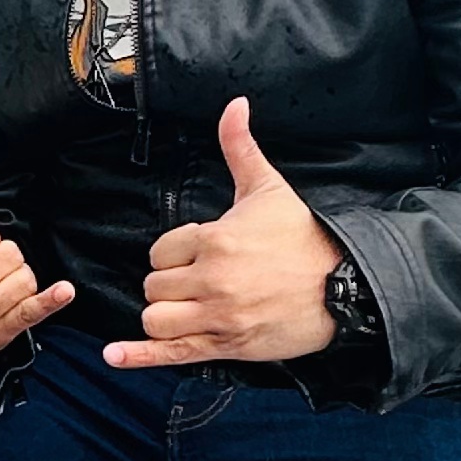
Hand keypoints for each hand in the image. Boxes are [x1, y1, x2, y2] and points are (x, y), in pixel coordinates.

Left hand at [104, 99, 340, 370]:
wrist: (346, 286)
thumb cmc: (304, 237)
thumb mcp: (268, 188)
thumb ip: (240, 147)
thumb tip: (234, 104)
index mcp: (215, 239)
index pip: (161, 251)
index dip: (175, 254)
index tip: (201, 255)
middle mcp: (212, 279)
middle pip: (155, 286)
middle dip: (171, 284)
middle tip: (201, 282)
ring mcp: (218, 316)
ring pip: (156, 319)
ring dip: (166, 315)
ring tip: (189, 309)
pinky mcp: (227, 345)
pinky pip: (172, 353)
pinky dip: (139, 356)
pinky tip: (114, 355)